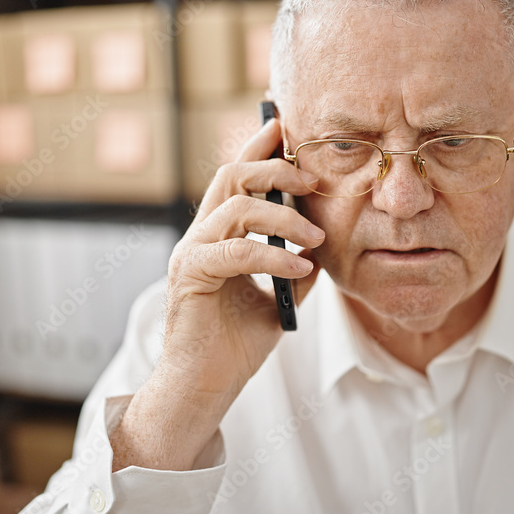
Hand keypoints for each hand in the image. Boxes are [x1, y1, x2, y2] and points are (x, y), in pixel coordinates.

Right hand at [161, 117, 323, 395]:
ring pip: (235, 207)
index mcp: (218, 235)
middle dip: (276, 169)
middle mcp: (200, 237)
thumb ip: (295, 266)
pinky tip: (301, 267)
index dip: (259, 145)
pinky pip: (235, 251)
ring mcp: (191, 254)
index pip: (237, 177)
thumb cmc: (236, 346)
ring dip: (284, 217)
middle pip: (232, 176)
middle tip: (313, 181)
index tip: (287, 124)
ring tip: (317, 239)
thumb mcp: (280, 298)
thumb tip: (322, 243)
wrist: (206, 388)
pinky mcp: (190, 276)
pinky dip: (273, 255)